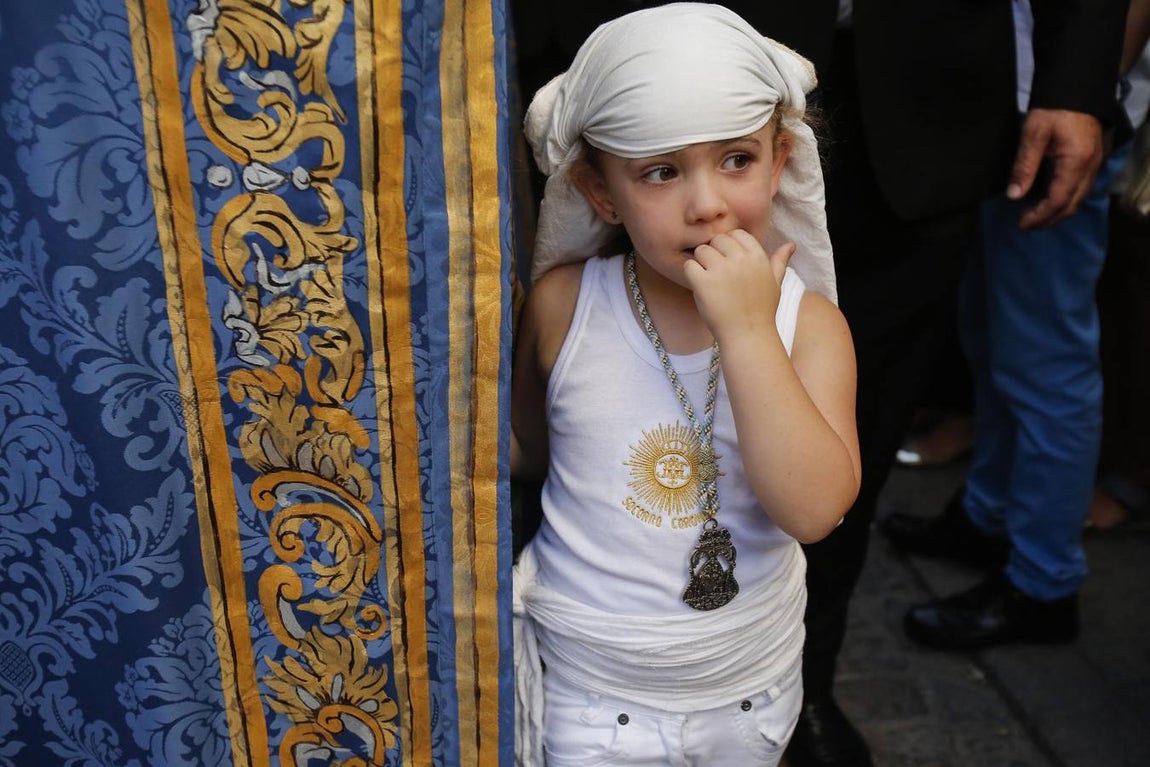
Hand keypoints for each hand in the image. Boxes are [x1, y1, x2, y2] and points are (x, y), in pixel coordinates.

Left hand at [683, 230, 795, 343]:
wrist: (748, 336)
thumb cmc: (762, 311)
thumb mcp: (776, 284)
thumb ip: (779, 262)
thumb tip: (791, 244)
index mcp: (758, 256)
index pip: (736, 233)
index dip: (729, 246)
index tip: (730, 263)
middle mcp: (740, 259)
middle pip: (717, 240)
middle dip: (714, 253)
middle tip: (717, 274)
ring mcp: (721, 270)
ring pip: (701, 250)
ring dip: (701, 263)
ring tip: (709, 281)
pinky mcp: (704, 282)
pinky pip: (689, 266)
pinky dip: (691, 274)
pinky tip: (700, 287)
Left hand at [1007, 108, 1103, 228]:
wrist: (1077, 89)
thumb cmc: (1053, 109)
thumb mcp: (1033, 134)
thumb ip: (1024, 165)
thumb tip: (1014, 195)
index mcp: (1076, 161)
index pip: (1059, 200)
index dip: (1040, 216)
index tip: (1022, 223)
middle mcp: (1090, 167)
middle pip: (1072, 205)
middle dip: (1049, 220)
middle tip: (1026, 225)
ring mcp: (1094, 165)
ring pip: (1079, 200)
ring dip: (1058, 213)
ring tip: (1035, 218)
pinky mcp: (1092, 162)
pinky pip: (1081, 190)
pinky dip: (1066, 201)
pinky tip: (1049, 202)